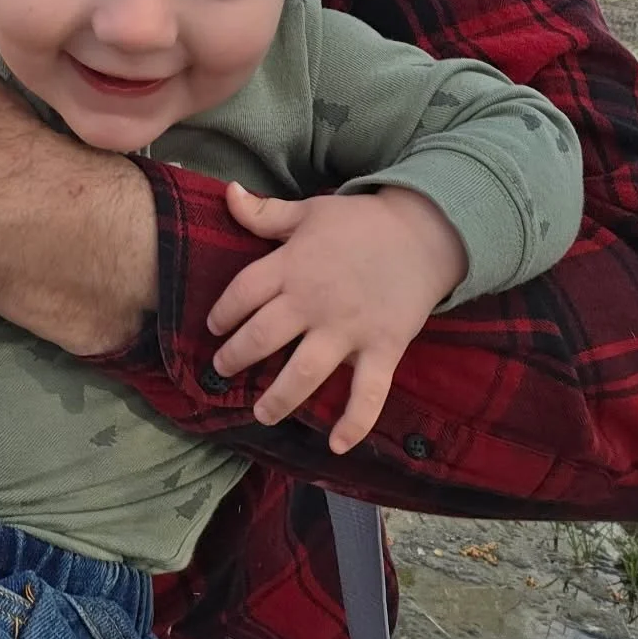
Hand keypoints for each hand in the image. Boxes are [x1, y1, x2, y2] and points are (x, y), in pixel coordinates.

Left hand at [205, 184, 467, 453]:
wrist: (423, 231)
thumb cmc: (360, 221)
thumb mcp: (309, 210)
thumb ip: (265, 212)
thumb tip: (228, 192)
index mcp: (292, 265)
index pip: (243, 292)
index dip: (223, 311)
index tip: (214, 327)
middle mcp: (314, 301)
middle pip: (264, 336)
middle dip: (237, 357)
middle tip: (222, 371)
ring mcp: (348, 329)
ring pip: (304, 372)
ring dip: (279, 398)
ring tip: (260, 413)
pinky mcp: (382, 349)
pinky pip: (367, 393)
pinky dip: (354, 423)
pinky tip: (336, 446)